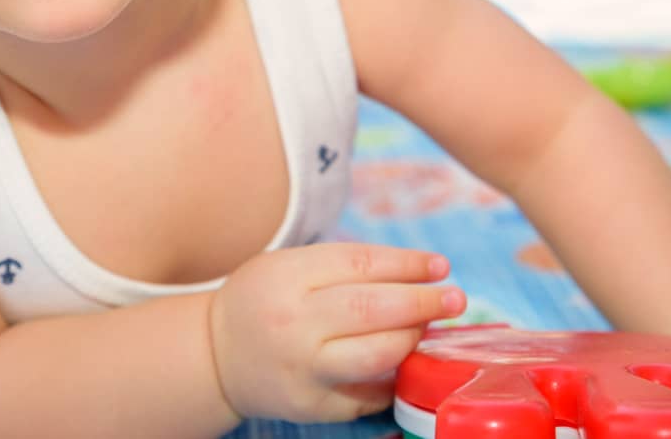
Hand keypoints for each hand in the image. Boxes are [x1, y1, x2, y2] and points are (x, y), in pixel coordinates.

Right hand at [207, 243, 465, 422]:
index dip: (408, 264)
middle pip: (373, 310)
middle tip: (455, 298)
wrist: (215, 356)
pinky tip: (402, 362)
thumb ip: (344, 266)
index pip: (361, 265)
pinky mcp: (312, 407)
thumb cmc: (263, 299)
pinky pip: (368, 394)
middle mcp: (294, 325)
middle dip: (423, 302)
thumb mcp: (288, 265)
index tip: (440, 266)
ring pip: (376, 356)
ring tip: (427, 327)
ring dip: (413, 340)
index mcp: (288, 279)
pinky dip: (392, 377)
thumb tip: (417, 274)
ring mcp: (303, 370)